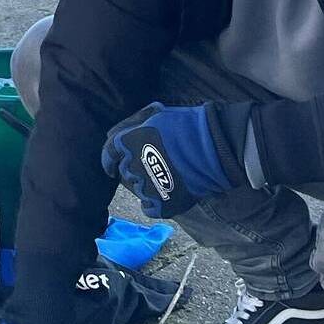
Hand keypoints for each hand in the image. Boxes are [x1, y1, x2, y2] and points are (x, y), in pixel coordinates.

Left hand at [100, 102, 247, 218]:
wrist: (214, 148)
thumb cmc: (188, 126)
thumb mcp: (157, 115)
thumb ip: (135, 125)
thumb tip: (118, 133)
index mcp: (128, 142)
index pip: (109, 154)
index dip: (109, 162)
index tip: (111, 167)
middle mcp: (132, 165)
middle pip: (127, 172)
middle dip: (136, 169)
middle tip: (155, 165)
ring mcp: (146, 186)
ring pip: (139, 189)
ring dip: (147, 184)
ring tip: (167, 176)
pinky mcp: (161, 204)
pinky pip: (149, 207)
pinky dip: (154, 203)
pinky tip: (166, 195)